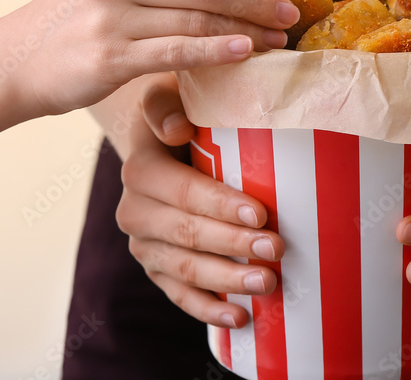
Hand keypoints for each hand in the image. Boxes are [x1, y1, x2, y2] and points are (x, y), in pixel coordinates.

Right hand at [17, 0, 297, 115]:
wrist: (18, 59)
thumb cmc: (82, 20)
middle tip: (291, 9)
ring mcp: (111, 15)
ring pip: (199, 14)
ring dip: (248, 25)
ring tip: (279, 36)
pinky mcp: (110, 57)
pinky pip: (179, 50)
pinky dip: (220, 50)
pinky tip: (248, 51)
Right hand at [115, 75, 284, 328]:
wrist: (164, 137)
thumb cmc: (184, 111)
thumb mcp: (172, 94)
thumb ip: (167, 105)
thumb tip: (177, 128)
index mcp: (141, 167)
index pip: (181, 190)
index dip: (219, 204)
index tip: (260, 212)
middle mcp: (135, 208)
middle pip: (185, 234)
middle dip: (233, 244)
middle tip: (276, 249)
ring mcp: (144, 242)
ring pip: (184, 268)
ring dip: (227, 280)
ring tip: (268, 283)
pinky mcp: (155, 265)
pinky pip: (177, 294)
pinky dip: (207, 309)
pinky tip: (239, 318)